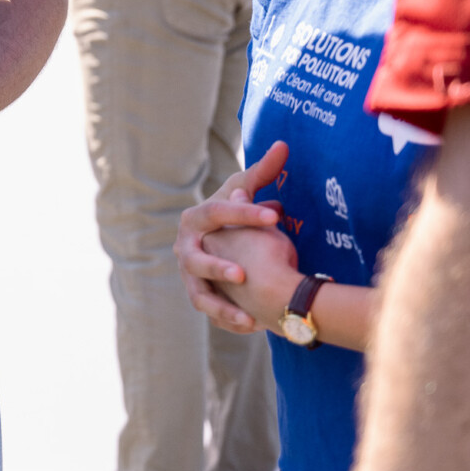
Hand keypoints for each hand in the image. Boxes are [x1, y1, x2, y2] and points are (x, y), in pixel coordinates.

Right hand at [177, 140, 286, 332]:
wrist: (214, 241)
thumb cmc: (231, 213)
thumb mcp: (243, 191)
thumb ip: (262, 171)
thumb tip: (284, 144)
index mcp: (196, 218)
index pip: (218, 213)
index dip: (245, 214)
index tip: (276, 215)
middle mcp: (185, 248)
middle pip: (196, 259)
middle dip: (217, 268)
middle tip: (242, 275)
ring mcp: (190, 276)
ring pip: (200, 295)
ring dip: (222, 307)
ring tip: (250, 317)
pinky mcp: (200, 297)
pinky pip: (213, 314)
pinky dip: (231, 321)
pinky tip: (256, 326)